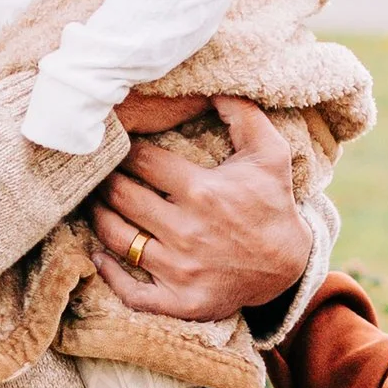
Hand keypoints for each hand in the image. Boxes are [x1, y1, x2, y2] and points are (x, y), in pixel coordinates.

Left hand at [91, 96, 310, 321]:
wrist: (289, 267)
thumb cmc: (273, 204)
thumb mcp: (270, 152)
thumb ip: (243, 114)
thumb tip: (214, 86)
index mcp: (201, 191)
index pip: (141, 161)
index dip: (124, 150)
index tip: (119, 145)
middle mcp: (186, 231)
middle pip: (121, 196)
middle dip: (105, 180)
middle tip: (99, 172)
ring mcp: (180, 269)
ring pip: (117, 237)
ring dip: (99, 217)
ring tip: (98, 203)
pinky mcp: (178, 300)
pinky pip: (129, 290)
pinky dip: (107, 272)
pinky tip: (99, 255)